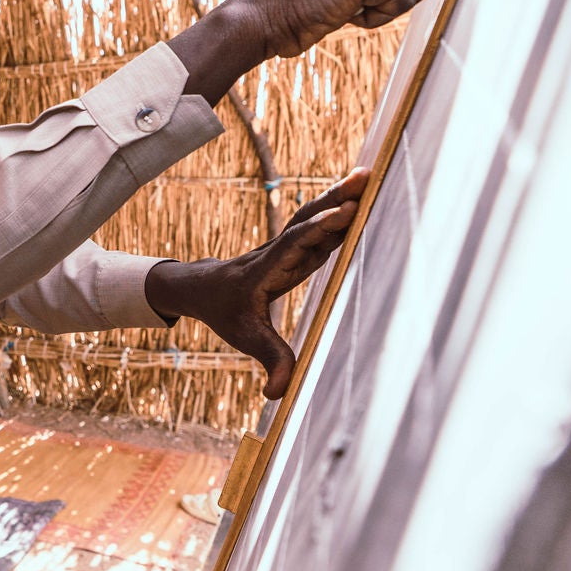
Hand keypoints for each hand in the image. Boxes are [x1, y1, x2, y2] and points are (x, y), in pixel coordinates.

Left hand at [145, 172, 366, 398]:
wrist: (201, 287)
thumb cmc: (224, 311)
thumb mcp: (245, 337)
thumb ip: (269, 361)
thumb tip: (277, 395)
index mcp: (267, 269)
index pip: (295, 243)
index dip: (319, 229)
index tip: (344, 213)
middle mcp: (280, 251)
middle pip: (309, 217)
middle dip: (336, 196)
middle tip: (367, 176)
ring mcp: (289, 246)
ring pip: (315, 215)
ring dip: (341, 195)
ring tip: (370, 174)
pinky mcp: (298, 248)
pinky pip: (321, 226)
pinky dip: (341, 211)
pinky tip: (364, 199)